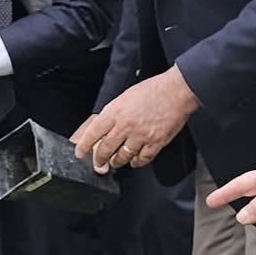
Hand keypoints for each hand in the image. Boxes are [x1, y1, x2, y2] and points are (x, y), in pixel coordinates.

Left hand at [71, 68, 198, 170]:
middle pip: (106, 149)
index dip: (84, 145)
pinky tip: (134, 161)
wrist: (175, 91)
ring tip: (115, 162)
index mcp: (115, 112)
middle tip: (98, 164)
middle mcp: (125, 126)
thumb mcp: (124, 97)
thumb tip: (103, 127)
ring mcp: (141, 136)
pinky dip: (136, 162)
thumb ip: (113, 113)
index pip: (93, 132)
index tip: (80, 153)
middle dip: (99, 159)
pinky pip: (142, 159)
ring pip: (122, 157)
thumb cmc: (152, 90)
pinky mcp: (155, 143)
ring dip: (117, 162)